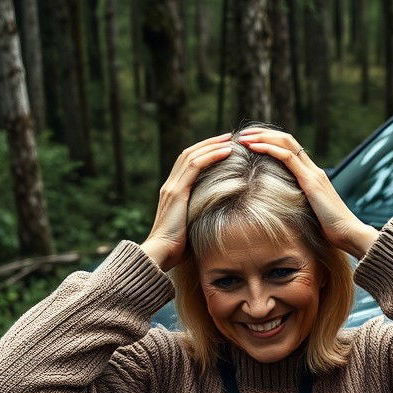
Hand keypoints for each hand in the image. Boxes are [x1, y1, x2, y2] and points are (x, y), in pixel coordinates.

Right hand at [141, 133, 233, 270]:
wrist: (161, 254)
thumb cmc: (180, 249)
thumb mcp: (194, 226)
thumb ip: (204, 216)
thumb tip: (224, 215)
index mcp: (173, 192)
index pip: (188, 164)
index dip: (205, 153)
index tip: (224, 147)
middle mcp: (170, 186)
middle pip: (189, 154)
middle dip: (209, 143)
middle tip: (229, 137)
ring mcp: (172, 187)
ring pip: (192, 156)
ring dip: (212, 145)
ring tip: (230, 140)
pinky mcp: (176, 193)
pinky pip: (194, 166)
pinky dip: (211, 156)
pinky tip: (226, 152)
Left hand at [237, 127, 377, 257]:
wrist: (349, 234)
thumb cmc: (331, 231)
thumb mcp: (308, 214)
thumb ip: (297, 206)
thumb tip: (279, 213)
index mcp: (312, 176)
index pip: (290, 149)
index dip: (269, 141)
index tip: (250, 142)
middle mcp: (313, 169)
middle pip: (286, 139)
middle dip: (263, 133)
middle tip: (242, 134)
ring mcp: (313, 173)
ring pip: (286, 143)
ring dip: (262, 137)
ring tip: (243, 138)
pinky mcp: (310, 181)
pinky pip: (287, 157)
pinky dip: (268, 148)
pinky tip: (253, 148)